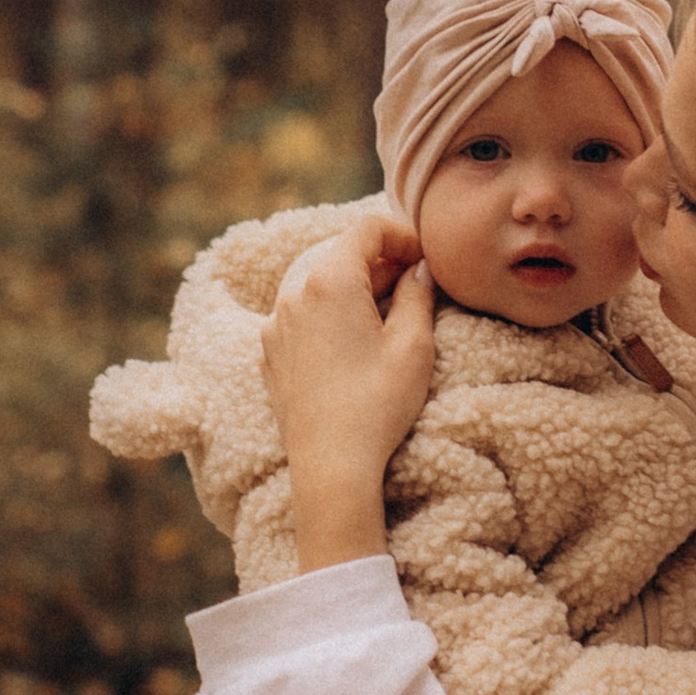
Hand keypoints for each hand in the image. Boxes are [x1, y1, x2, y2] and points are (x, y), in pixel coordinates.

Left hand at [263, 216, 437, 570]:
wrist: (331, 464)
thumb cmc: (377, 404)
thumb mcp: (413, 345)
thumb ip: (419, 295)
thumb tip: (420, 271)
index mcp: (330, 281)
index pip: (366, 230)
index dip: (402, 234)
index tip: (424, 258)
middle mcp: (294, 294)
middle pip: (341, 256)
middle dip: (380, 263)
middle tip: (415, 287)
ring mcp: (276, 325)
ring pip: (320, 287)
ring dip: (354, 290)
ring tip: (386, 318)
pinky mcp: (271, 354)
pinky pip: (303, 317)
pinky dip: (330, 315)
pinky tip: (354, 346)